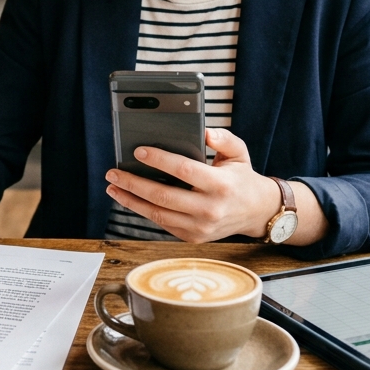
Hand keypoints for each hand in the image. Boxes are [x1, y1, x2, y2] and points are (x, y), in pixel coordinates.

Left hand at [105, 128, 283, 242]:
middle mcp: (210, 209)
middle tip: (113, 172)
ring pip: (158, 214)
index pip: (184, 170)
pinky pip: (163, 223)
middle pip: (163, 196)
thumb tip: (205, 132)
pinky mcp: (193, 237)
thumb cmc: (241, 178)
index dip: (160, 160)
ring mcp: (200, 227)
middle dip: (134, 183)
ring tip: (113, 187)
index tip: (139, 151)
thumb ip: (224, 139)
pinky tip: (130, 199)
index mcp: (221, 185)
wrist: (256, 212)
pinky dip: (144, 211)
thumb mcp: (239, 153)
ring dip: (131, 201)